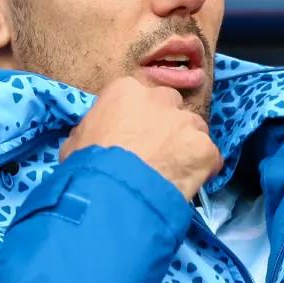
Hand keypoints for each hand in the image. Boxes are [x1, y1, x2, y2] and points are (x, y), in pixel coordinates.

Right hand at [60, 76, 222, 200]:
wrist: (113, 191)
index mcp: (126, 91)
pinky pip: (209, 157)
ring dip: (186, 147)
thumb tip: (97, 137)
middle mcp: (161, 98)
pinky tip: (185, 185)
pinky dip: (201, 170)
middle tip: (155, 154)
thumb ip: (92, 131)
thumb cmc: (87, 166)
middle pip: (171, 108)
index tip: (133, 137)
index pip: (138, 97)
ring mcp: (186, 122)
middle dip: (166, 127)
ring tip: (171, 173)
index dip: (137, 119)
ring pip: (194, 131)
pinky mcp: (205, 148)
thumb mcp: (74, 142)